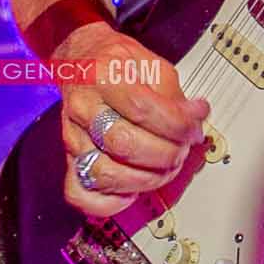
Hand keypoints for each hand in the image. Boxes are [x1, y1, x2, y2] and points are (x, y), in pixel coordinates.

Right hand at [56, 23, 208, 218]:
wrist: (79, 61)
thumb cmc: (115, 62)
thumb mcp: (150, 63)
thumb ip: (174, 94)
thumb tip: (194, 122)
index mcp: (104, 75)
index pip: (143, 109)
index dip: (176, 125)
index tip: (193, 128)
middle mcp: (83, 106)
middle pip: (124, 144)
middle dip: (165, 154)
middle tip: (181, 149)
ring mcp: (73, 135)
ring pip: (105, 173)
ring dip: (146, 180)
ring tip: (164, 169)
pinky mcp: (69, 158)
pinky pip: (80, 193)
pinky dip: (109, 202)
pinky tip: (131, 190)